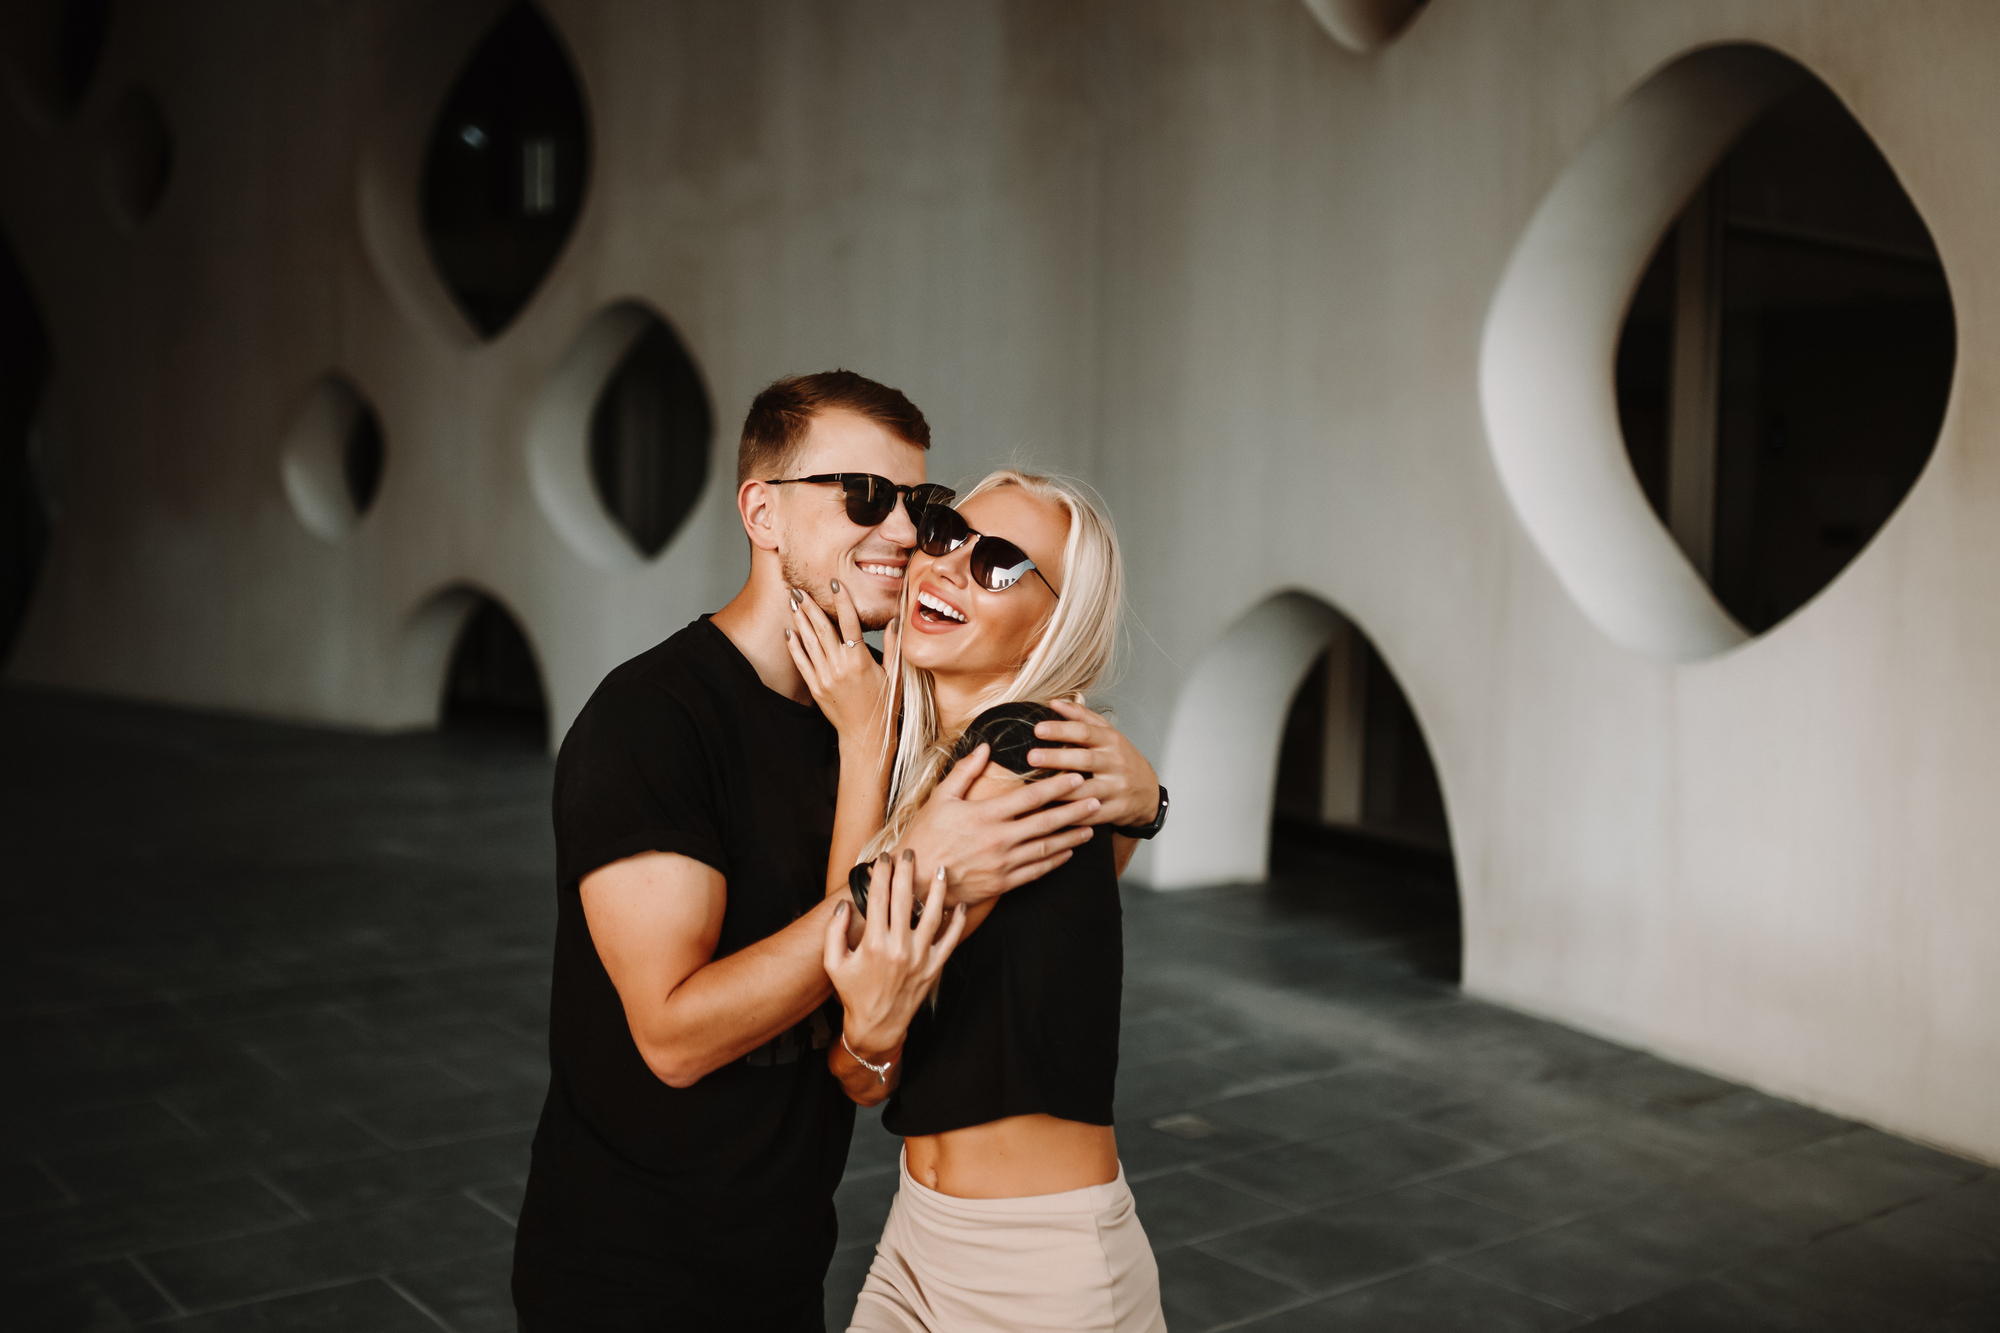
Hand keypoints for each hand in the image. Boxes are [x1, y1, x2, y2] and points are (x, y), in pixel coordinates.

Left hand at [786, 580, 892, 749]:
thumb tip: (894, 621)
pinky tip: (789, 631)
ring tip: (793, 601)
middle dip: (810, 606)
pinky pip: (801, 662)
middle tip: (799, 588)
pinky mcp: (815, 687)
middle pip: (823, 629)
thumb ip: (893, 647)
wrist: (865, 735)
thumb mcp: (894, 676)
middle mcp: (840, 667)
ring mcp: (825, 677)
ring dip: (800, 620)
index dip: (842, 601)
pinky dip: (794, 646)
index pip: (850, 623)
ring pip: (810, 642)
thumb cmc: (883, 706)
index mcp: (860, 661)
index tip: (834, 583)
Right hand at [823, 850, 967, 1059]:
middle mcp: (898, 948)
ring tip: (940, 869)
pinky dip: (957, 922)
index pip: (878, 899)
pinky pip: (950, 940)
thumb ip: (834, 932)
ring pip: (932, 915)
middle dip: (907, 872)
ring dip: (937, 890)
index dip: (881, 875)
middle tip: (910, 853)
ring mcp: (919, 958)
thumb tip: (843, 905)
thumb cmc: (853, 993)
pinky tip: (959, 905)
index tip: (882, 858)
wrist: (877, 1025)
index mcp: (873, 944)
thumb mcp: (833, 964)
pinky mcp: (933, 968)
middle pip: (906, 900)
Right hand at [900, 745, 1099, 906]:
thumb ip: (965, 772)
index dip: (1057, 786)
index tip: (1076, 776)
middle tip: (1097, 799)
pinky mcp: (1002, 884)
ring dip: (1071, 836)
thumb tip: (984, 747)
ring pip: (1046, 848)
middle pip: (1046, 822)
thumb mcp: (940, 799)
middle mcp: (999, 839)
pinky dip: (1055, 861)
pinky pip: (1036, 871)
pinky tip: (1068, 853)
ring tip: (1091, 827)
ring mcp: (1003, 864)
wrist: (915, 882)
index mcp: (985, 815)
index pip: (1030, 797)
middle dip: (1075, 810)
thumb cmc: (925, 836)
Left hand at [1024, 699, 1159, 829]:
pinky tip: (1051, 813)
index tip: (1038, 729)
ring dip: (1061, 790)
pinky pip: (1090, 814)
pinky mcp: (1116, 811)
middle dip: (1057, 758)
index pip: (1085, 732)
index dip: (1061, 730)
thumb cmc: (1122, 759)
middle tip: (1031, 757)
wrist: (1148, 793)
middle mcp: (1115, 763)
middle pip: (1084, 760)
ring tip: (1036, 788)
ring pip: (1086, 790)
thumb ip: (1081, 717)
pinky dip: (1071, 815)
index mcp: (1111, 741)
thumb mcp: (1108, 734)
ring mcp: (1116, 789)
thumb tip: (1054, 703)